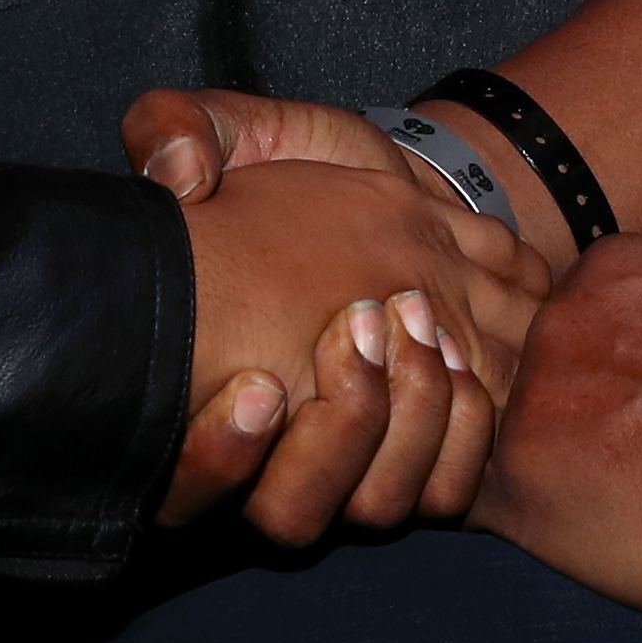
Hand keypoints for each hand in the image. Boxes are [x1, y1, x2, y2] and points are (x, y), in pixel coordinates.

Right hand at [156, 152, 550, 544]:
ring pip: (377, 507)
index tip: (259, 386)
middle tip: (357, 324)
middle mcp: (278, 454)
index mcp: (207, 396)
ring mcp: (359, 462)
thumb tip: (175, 177)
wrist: (401, 190)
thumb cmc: (303, 170)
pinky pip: (450, 492)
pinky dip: (466, 436)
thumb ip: (177, 129)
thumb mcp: (239, 130)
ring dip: (407, 425)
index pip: (183, 488)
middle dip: (336, 431)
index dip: (216, 459)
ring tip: (419, 333)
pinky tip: (466, 361)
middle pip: (292, 513)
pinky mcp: (433, 452)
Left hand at [471, 237, 641, 630]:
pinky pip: (473, 502)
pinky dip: (504, 522)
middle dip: (563, 408)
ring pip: (495, 433)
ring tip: (602, 505)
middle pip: (531, 366)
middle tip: (623, 458)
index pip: (579, 309)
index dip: (608, 361)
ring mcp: (528, 403)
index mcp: (616, 270)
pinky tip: (558, 540)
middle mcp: (557, 322)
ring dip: (534, 466)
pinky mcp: (515, 489)